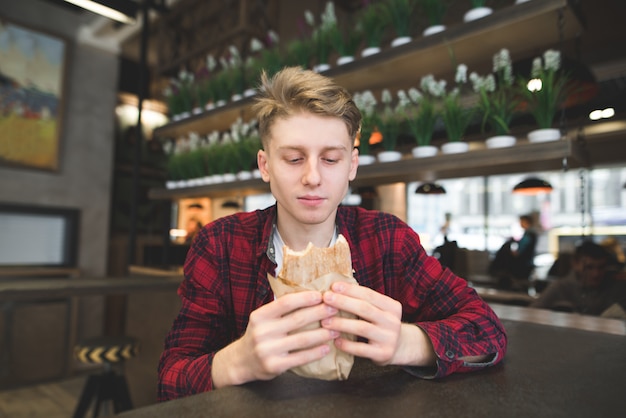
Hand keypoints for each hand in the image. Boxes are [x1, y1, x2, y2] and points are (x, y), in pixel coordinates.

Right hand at [212, 291, 338, 387]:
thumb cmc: (260, 335)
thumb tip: (311, 296)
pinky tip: (327, 347)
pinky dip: (316, 352)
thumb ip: (281, 310)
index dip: (305, 298)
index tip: (321, 295)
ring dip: (322, 333)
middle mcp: (262, 332)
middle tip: (335, 309)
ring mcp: (267, 350)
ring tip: (336, 329)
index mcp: (260, 316)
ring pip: (302, 339)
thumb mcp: (263, 319)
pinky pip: (300, 358)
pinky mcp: (274, 365)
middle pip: (297, 319)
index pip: (285, 303)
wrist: (242, 361)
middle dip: (319, 313)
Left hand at [321, 282, 435, 366]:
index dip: (350, 290)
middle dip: (343, 302)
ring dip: (341, 323)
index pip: (369, 294)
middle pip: (365, 308)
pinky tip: (335, 340)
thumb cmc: (380, 324)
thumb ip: (362, 301)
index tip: (333, 286)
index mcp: (392, 306)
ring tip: (324, 321)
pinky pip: (362, 349)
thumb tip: (335, 289)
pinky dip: (347, 345)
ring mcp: (389, 338)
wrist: (399, 348)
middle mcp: (393, 321)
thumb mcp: (379, 311)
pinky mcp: (384, 353)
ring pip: (362, 328)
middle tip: (326, 298)